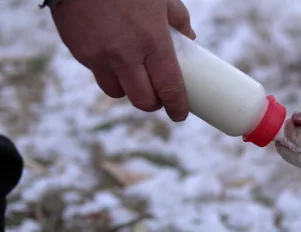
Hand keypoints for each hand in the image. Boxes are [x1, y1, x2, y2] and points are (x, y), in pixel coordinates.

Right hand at [49, 0, 195, 121]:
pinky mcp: (80, 52)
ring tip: (134, 76)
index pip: (169, 87)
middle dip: (153, 104)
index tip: (180, 114)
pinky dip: (108, 72)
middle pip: (142, 101)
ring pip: (117, 92)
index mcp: (152, 41)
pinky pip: (97, 73)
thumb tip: (190, 37)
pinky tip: (113, 56)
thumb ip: (178, 19)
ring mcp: (99, 56)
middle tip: (158, 97)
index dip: (177, 107)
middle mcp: (126, 54)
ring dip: (128, 90)